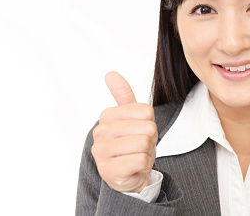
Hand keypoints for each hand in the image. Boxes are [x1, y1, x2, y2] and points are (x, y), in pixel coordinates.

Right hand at [91, 71, 157, 192]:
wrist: (128, 175)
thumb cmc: (131, 144)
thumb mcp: (131, 117)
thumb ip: (123, 95)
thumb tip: (110, 73)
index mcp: (106, 116)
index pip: (146, 111)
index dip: (150, 123)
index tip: (139, 131)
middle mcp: (100, 132)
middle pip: (147, 128)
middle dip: (150, 139)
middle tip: (140, 146)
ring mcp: (101, 152)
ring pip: (144, 144)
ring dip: (147, 152)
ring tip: (137, 156)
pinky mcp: (108, 171)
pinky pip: (141, 160)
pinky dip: (144, 165)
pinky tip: (134, 167)